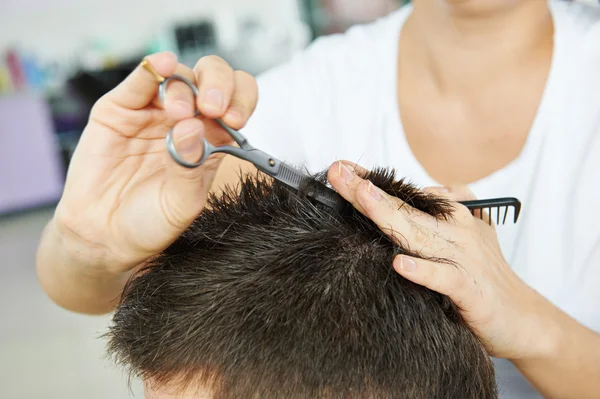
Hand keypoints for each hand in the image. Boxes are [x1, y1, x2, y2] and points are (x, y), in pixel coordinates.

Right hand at [54, 52, 257, 273]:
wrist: (103, 235)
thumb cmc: (149, 222)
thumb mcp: (181, 204)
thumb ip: (191, 168)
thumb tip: (194, 127)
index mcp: (211, 141)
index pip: (237, 104)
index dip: (241, 101)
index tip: (234, 118)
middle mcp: (187, 120)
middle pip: (212, 80)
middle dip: (218, 85)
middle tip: (212, 108)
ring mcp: (154, 112)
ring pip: (178, 76)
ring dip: (184, 86)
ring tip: (177, 112)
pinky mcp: (121, 108)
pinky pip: (139, 80)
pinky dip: (152, 68)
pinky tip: (161, 66)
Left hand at [327, 161, 555, 359]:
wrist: (522, 317)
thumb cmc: (483, 276)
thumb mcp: (461, 239)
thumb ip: (434, 219)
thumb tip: (406, 199)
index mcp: (452, 216)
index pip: (405, 194)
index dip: (371, 181)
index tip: (340, 169)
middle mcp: (457, 230)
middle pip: (405, 207)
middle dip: (368, 190)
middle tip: (338, 173)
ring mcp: (464, 258)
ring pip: (420, 234)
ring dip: (390, 215)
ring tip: (363, 198)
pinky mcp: (469, 288)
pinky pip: (444, 277)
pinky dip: (424, 271)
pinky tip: (400, 263)